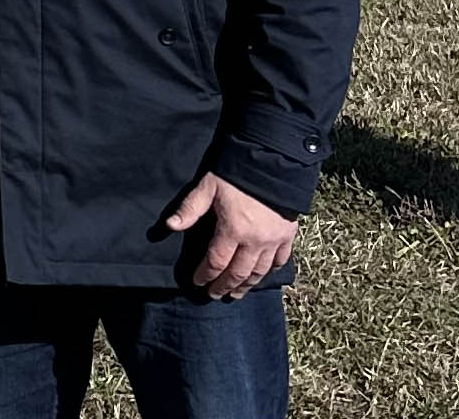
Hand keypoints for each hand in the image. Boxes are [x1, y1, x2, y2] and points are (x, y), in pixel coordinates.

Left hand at [166, 172, 297, 298]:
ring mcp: (274, 241)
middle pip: (238, 273)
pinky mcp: (288, 236)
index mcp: (233, 231)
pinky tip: (262, 276)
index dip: (205, 275)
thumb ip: (190, 209)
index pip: (216, 262)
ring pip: (259, 272)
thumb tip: (169, 226)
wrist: (273, 164)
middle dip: (224, 286)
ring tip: (236, 294)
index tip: (197, 282)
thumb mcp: (207, 188)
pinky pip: (281, 261)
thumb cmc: (235, 175)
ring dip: (246, 285)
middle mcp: (255, 242)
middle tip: (215, 295)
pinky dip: (270, 272)